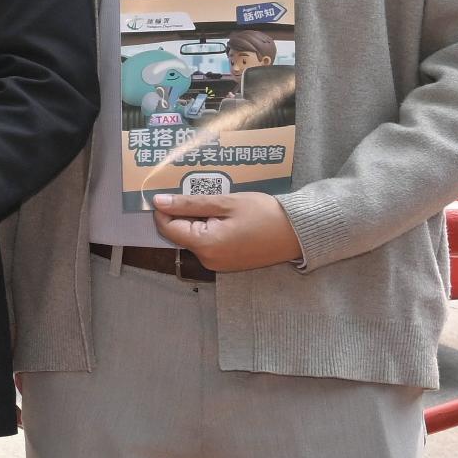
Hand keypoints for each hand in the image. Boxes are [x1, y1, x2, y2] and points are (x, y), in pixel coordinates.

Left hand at [152, 188, 300, 271]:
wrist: (299, 232)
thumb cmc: (264, 213)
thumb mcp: (226, 203)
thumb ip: (190, 204)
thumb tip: (158, 202)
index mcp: (205, 246)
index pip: (168, 228)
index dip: (164, 209)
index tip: (170, 191)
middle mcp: (208, 260)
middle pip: (181, 234)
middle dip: (184, 214)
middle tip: (199, 193)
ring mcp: (218, 265)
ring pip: (195, 239)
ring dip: (198, 221)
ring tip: (217, 204)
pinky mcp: (228, 264)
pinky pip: (209, 245)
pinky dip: (210, 230)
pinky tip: (225, 217)